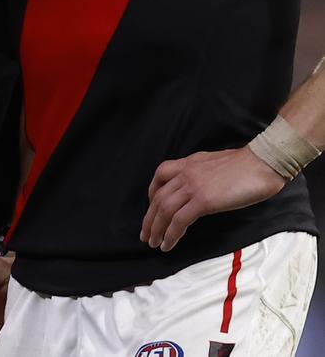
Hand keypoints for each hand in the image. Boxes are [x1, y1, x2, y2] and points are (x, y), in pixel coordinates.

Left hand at [140, 146, 286, 251]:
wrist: (261, 164)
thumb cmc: (245, 166)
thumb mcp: (214, 164)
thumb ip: (201, 173)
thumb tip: (197, 187)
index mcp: (189, 162)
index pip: (160, 175)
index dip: (152, 194)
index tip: (152, 209)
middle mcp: (186, 173)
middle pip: (158, 197)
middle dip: (149, 218)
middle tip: (146, 235)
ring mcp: (193, 186)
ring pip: (164, 210)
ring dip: (156, 229)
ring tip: (154, 244)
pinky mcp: (203, 200)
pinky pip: (179, 220)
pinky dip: (171, 234)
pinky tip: (168, 244)